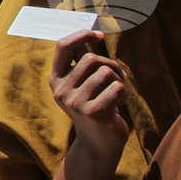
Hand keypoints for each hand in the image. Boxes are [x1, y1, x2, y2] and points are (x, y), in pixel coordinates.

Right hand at [49, 30, 128, 154]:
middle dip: (111, 65)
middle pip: (92, 59)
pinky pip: (117, 88)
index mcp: (56, 80)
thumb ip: (82, 62)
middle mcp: (61, 91)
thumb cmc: (94, 107)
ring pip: (107, 72)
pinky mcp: (93, 113)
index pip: (63, 46)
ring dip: (119, 81)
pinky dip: (124, 94)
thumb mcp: (83, 84)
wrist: (98, 144)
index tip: (100, 35)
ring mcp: (76, 103)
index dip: (82, 35)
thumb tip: (88, 35)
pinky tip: (117, 106)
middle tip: (117, 78)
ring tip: (115, 95)